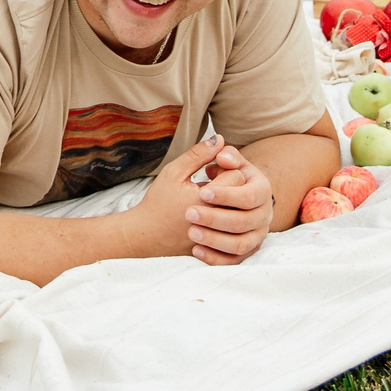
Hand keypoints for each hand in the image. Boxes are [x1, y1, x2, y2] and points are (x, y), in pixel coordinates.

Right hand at [135, 135, 275, 265]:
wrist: (146, 236)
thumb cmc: (158, 202)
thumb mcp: (173, 173)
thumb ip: (197, 155)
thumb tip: (220, 139)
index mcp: (206, 199)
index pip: (237, 177)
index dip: (226, 169)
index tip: (212, 171)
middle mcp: (217, 220)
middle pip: (243, 196)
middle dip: (232, 186)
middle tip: (214, 184)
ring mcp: (219, 237)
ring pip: (244, 218)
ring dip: (234, 206)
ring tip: (215, 202)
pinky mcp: (219, 251)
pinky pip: (239, 237)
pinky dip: (233, 227)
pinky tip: (218, 218)